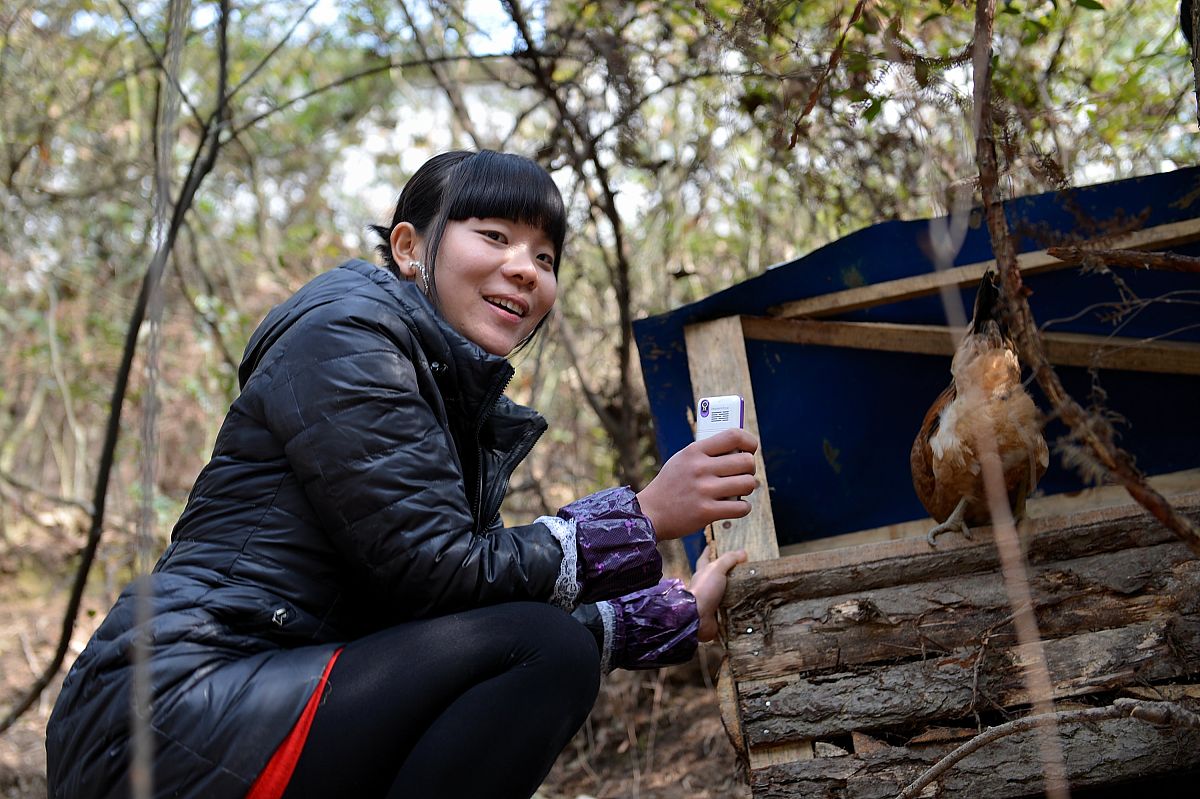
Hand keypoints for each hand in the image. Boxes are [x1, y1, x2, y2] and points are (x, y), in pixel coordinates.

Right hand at [635, 428, 757, 540]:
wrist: (650, 512)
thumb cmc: (671, 484)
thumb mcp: (682, 459)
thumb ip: (707, 452)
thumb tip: (739, 448)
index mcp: (694, 451)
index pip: (733, 436)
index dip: (749, 441)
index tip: (751, 448)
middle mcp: (700, 468)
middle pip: (746, 461)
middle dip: (750, 468)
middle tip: (744, 473)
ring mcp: (704, 491)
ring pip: (747, 484)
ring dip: (748, 488)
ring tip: (739, 490)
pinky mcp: (706, 512)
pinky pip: (741, 508)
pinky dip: (743, 508)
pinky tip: (735, 506)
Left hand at [690, 546, 746, 641]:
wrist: (698, 617)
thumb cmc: (705, 589)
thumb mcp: (716, 569)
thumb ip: (728, 560)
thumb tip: (743, 552)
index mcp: (702, 572)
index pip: (705, 558)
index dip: (708, 551)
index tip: (712, 545)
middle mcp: (705, 586)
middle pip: (715, 576)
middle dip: (725, 572)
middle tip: (741, 568)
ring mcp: (710, 600)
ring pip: (723, 593)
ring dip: (734, 591)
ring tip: (750, 588)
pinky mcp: (717, 614)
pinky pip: (729, 609)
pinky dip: (736, 607)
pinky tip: (747, 606)